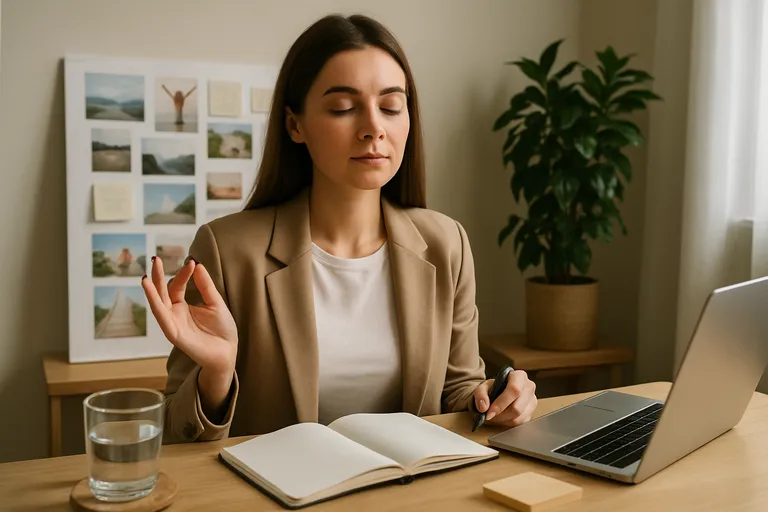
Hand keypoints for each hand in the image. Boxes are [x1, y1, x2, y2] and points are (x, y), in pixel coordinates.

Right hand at [141, 256, 237, 375]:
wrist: (228, 351)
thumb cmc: (222, 329)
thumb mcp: (215, 302)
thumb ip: (205, 286)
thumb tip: (198, 264)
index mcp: (182, 306)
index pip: (177, 286)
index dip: (183, 273)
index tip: (192, 262)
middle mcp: (174, 314)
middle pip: (162, 292)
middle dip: (157, 276)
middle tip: (156, 259)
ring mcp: (172, 323)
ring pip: (157, 304)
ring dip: (151, 290)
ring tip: (145, 276)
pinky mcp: (174, 333)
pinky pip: (162, 317)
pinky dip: (155, 304)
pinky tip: (150, 291)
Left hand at [473, 370, 536, 426]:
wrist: (499, 393)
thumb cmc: (494, 388)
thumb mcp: (483, 387)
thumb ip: (480, 394)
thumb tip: (483, 407)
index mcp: (519, 376)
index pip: (514, 390)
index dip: (501, 403)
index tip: (489, 412)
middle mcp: (529, 387)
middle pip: (517, 407)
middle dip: (500, 415)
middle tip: (488, 416)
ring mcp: (532, 401)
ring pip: (518, 418)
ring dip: (503, 421)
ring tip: (493, 417)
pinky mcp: (531, 412)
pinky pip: (520, 423)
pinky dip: (508, 423)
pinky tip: (501, 418)